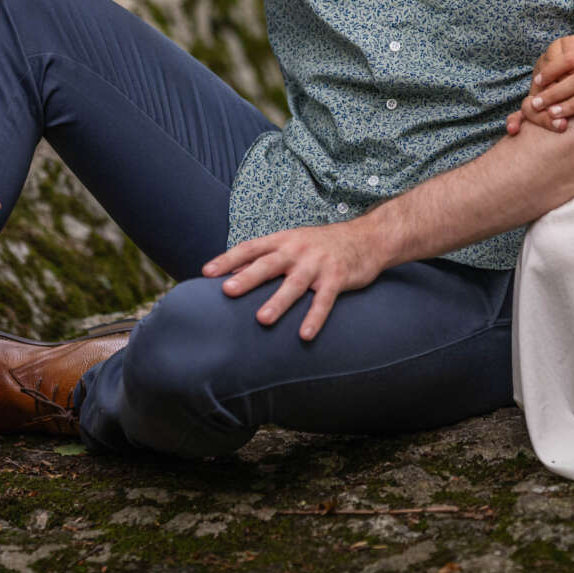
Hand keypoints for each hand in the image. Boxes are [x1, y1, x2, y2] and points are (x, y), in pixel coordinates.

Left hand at [201, 220, 387, 340]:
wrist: (366, 238)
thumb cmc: (321, 245)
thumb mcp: (293, 243)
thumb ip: (267, 258)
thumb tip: (234, 274)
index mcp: (283, 241)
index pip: (250, 248)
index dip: (228, 259)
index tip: (206, 272)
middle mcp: (297, 251)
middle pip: (268, 264)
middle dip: (247, 278)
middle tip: (227, 291)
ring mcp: (317, 264)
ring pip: (294, 284)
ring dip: (278, 301)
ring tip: (262, 319)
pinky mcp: (337, 278)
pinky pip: (324, 300)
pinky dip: (315, 317)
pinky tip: (305, 334)